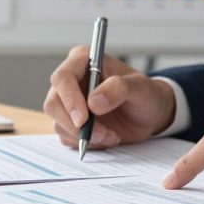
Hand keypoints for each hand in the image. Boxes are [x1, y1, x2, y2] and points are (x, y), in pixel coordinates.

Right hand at [44, 45, 175, 149]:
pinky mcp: (71, 122)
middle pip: (54, 103)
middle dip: (75, 124)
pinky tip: (106, 137)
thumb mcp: (140, 87)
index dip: (69, 99)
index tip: (83, 119)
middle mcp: (72, 81)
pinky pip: (67, 137)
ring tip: (111, 135)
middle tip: (102, 134)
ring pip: (58, 123)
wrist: (149, 115)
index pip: (63, 77)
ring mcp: (69, 103)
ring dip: (85, 136)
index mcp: (83, 61)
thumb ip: (119, 89)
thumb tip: (94, 103)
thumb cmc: (145, 94)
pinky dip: (87, 143)